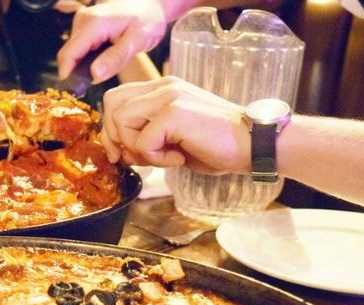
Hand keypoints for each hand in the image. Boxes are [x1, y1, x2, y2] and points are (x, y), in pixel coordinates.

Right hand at [57, 0, 166, 82]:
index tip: (77, 92)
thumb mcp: (137, 39)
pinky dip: (89, 58)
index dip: (68, 76)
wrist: (151, 2)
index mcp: (93, 25)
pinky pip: (81, 48)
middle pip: (69, 55)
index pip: (67, 55)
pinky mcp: (86, 26)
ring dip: (84, 66)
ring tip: (105, 69)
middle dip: (78, 73)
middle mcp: (83, 21)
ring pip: (74, 53)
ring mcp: (83, 22)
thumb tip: (94, 75)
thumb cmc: (148, 17)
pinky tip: (104, 59)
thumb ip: (116, 58)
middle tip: (97, 82)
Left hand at [99, 76, 250, 174]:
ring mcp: (168, 95)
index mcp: (162, 88)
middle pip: (111, 105)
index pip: (115, 99)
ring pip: (121, 122)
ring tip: (165, 157)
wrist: (254, 145)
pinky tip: (180, 158)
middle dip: (115, 138)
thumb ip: (147, 135)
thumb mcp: (173, 137)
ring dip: (137, 149)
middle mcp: (162, 86)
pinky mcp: (174, 112)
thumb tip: (119, 150)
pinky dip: (156, 158)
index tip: (122, 154)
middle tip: (136, 159)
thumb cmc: (216, 145)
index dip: (110, 129)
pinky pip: (143, 141)